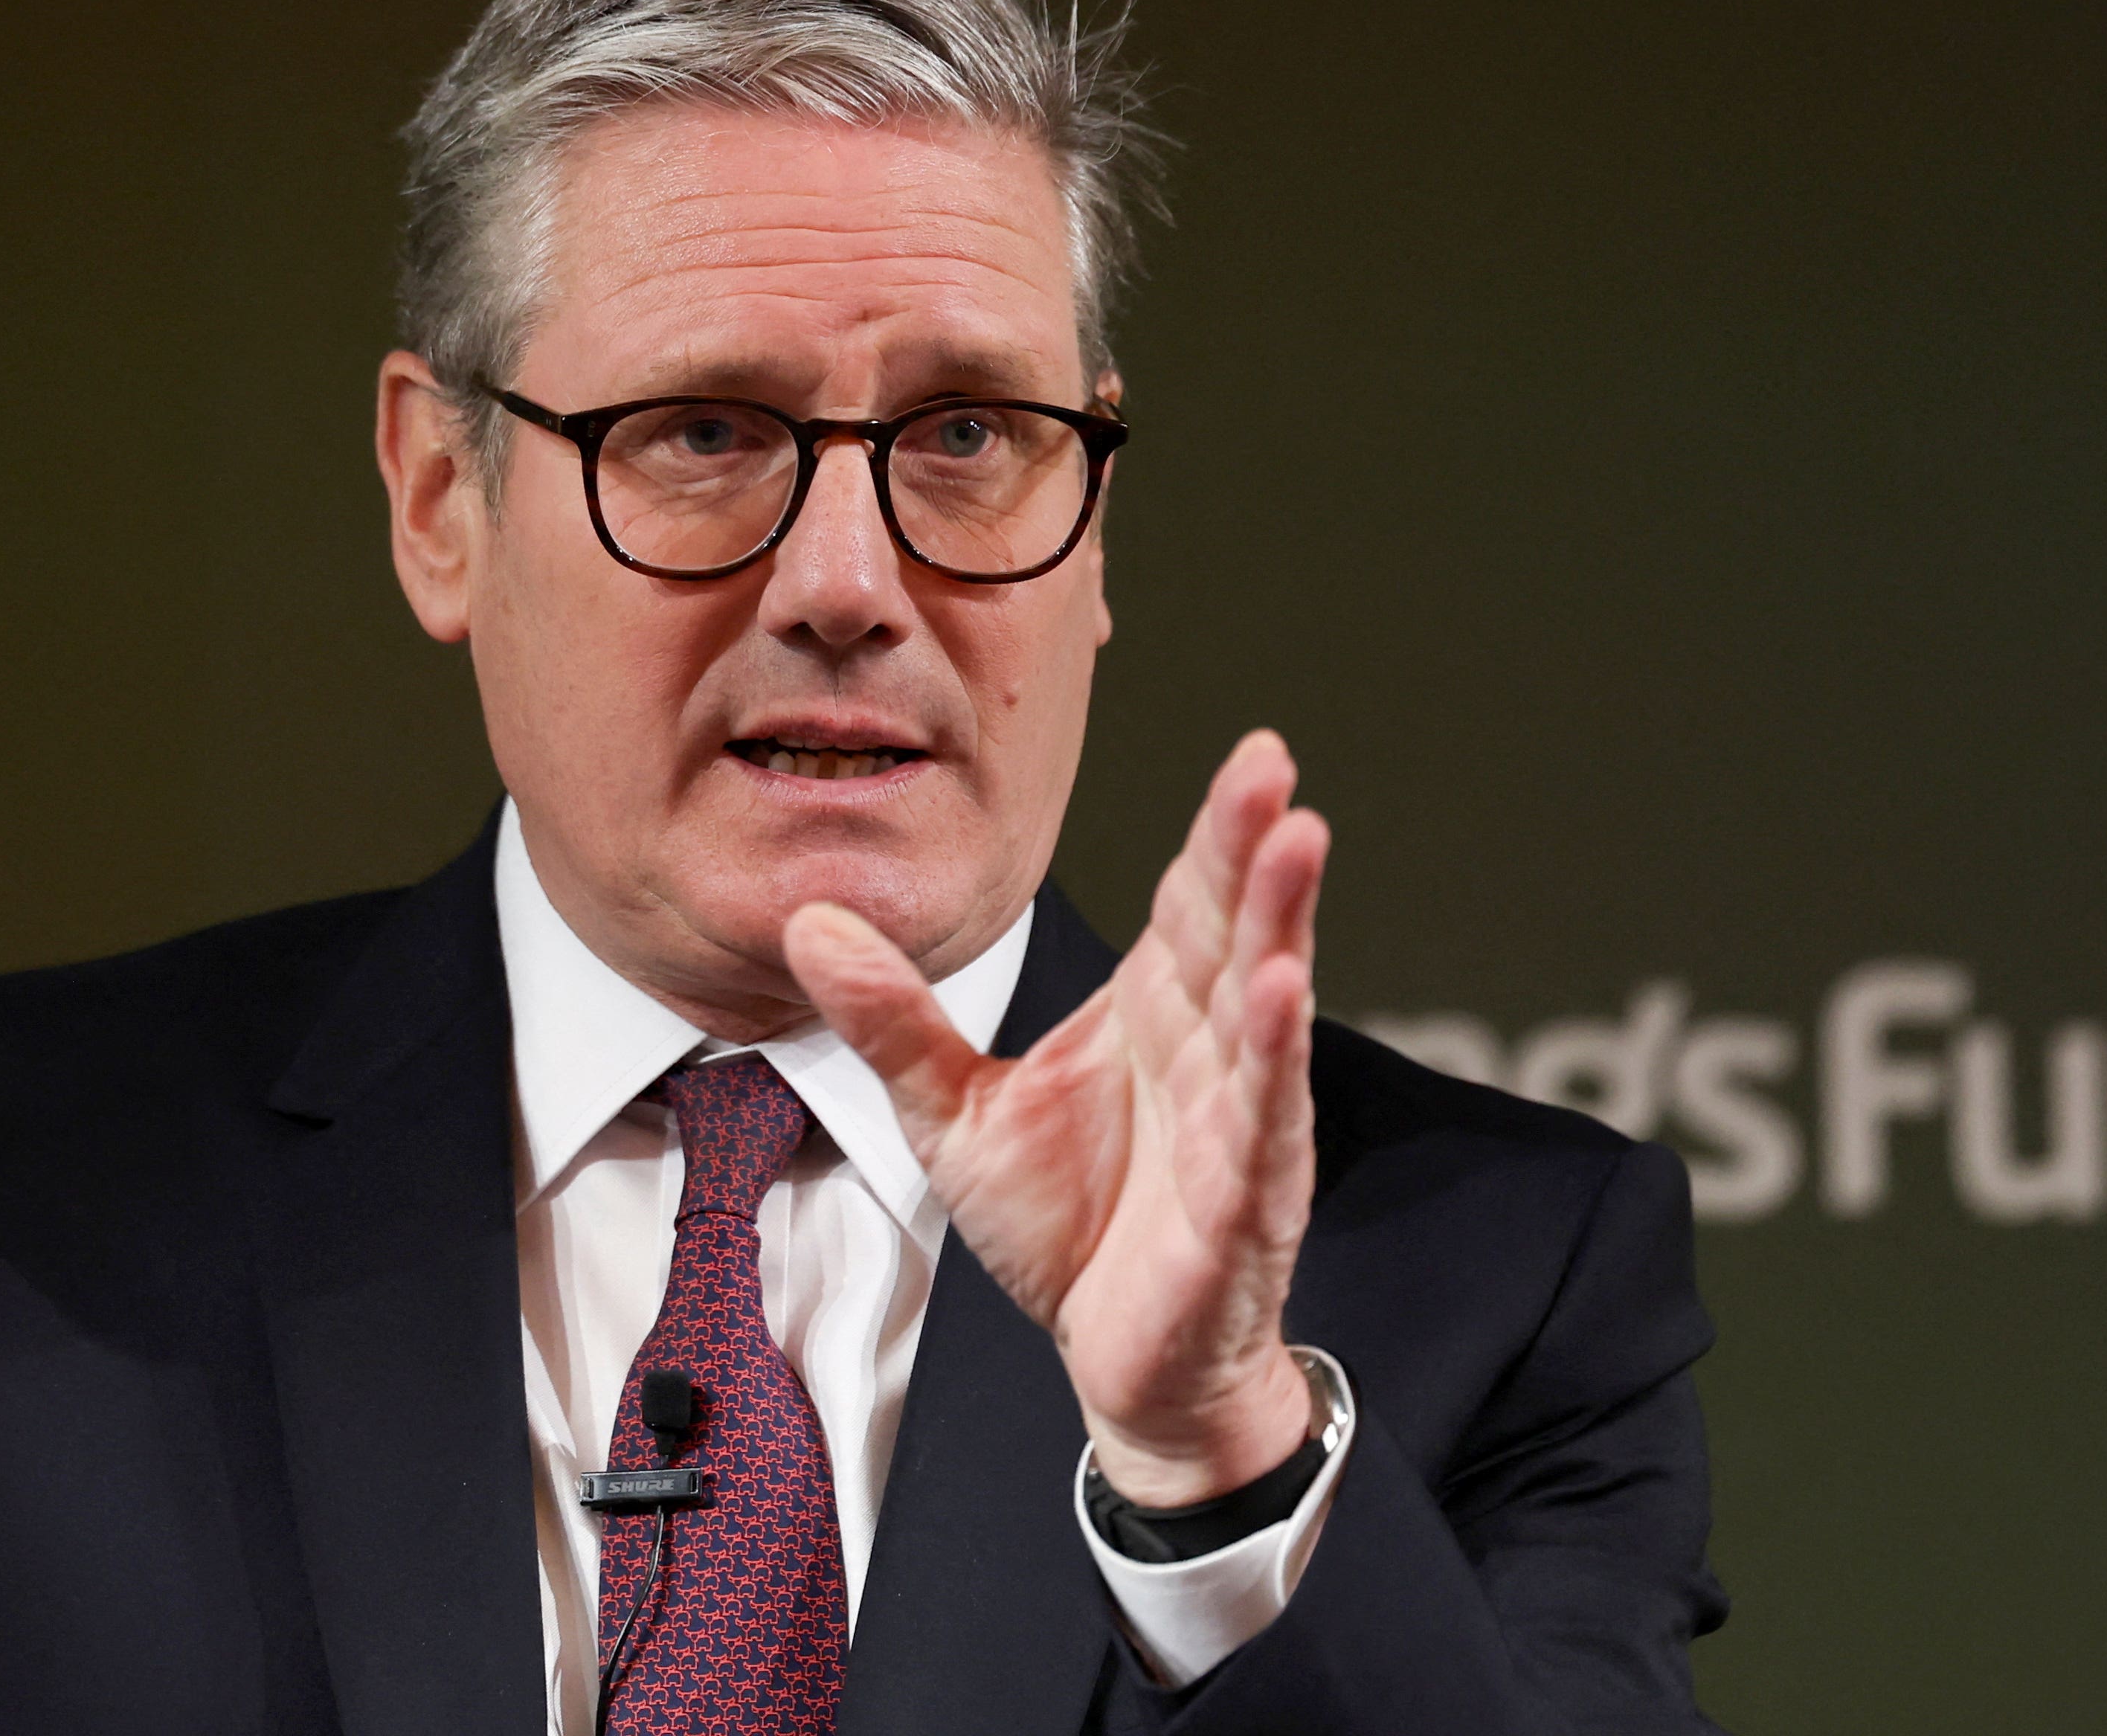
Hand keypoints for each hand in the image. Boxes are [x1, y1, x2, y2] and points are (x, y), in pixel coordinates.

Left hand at [784, 730, 1329, 1505]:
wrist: (1114, 1358)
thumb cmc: (1064, 1224)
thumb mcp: (951, 1110)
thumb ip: (892, 1017)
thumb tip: (808, 919)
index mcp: (1154, 1013)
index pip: (1191, 901)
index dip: (1218, 828)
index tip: (1252, 749)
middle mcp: (1206, 1050)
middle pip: (1235, 930)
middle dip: (1255, 847)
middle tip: (1271, 762)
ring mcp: (1235, 1123)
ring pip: (1262, 1008)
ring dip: (1282, 926)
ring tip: (1297, 842)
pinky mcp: (1238, 1203)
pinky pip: (1257, 1121)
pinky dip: (1269, 1058)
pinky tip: (1280, 994)